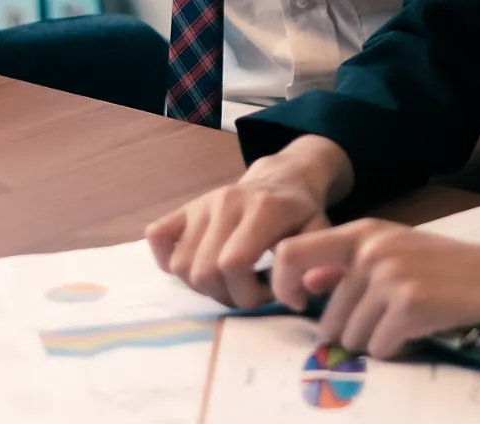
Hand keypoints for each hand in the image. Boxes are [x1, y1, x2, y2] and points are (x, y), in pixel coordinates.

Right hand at [148, 160, 337, 309]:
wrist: (282, 178)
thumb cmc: (302, 213)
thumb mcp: (322, 236)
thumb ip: (317, 269)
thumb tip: (294, 301)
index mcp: (262, 209)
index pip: (233, 263)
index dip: (247, 293)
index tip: (268, 294)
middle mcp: (226, 202)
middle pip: (204, 270)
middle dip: (227, 296)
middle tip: (249, 292)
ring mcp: (202, 203)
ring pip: (180, 264)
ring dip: (202, 287)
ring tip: (229, 282)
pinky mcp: (185, 208)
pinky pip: (157, 237)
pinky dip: (167, 261)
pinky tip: (197, 266)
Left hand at [270, 222, 479, 358]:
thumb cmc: (452, 268)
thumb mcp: (395, 251)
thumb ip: (349, 265)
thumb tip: (309, 284)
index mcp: (361, 232)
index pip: (291, 253)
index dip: (283, 286)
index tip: (301, 306)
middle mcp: (369, 250)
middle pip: (328, 318)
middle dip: (353, 334)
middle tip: (388, 325)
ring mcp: (389, 276)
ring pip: (353, 338)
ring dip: (378, 344)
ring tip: (408, 325)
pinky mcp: (410, 304)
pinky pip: (381, 348)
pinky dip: (400, 350)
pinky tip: (422, 332)